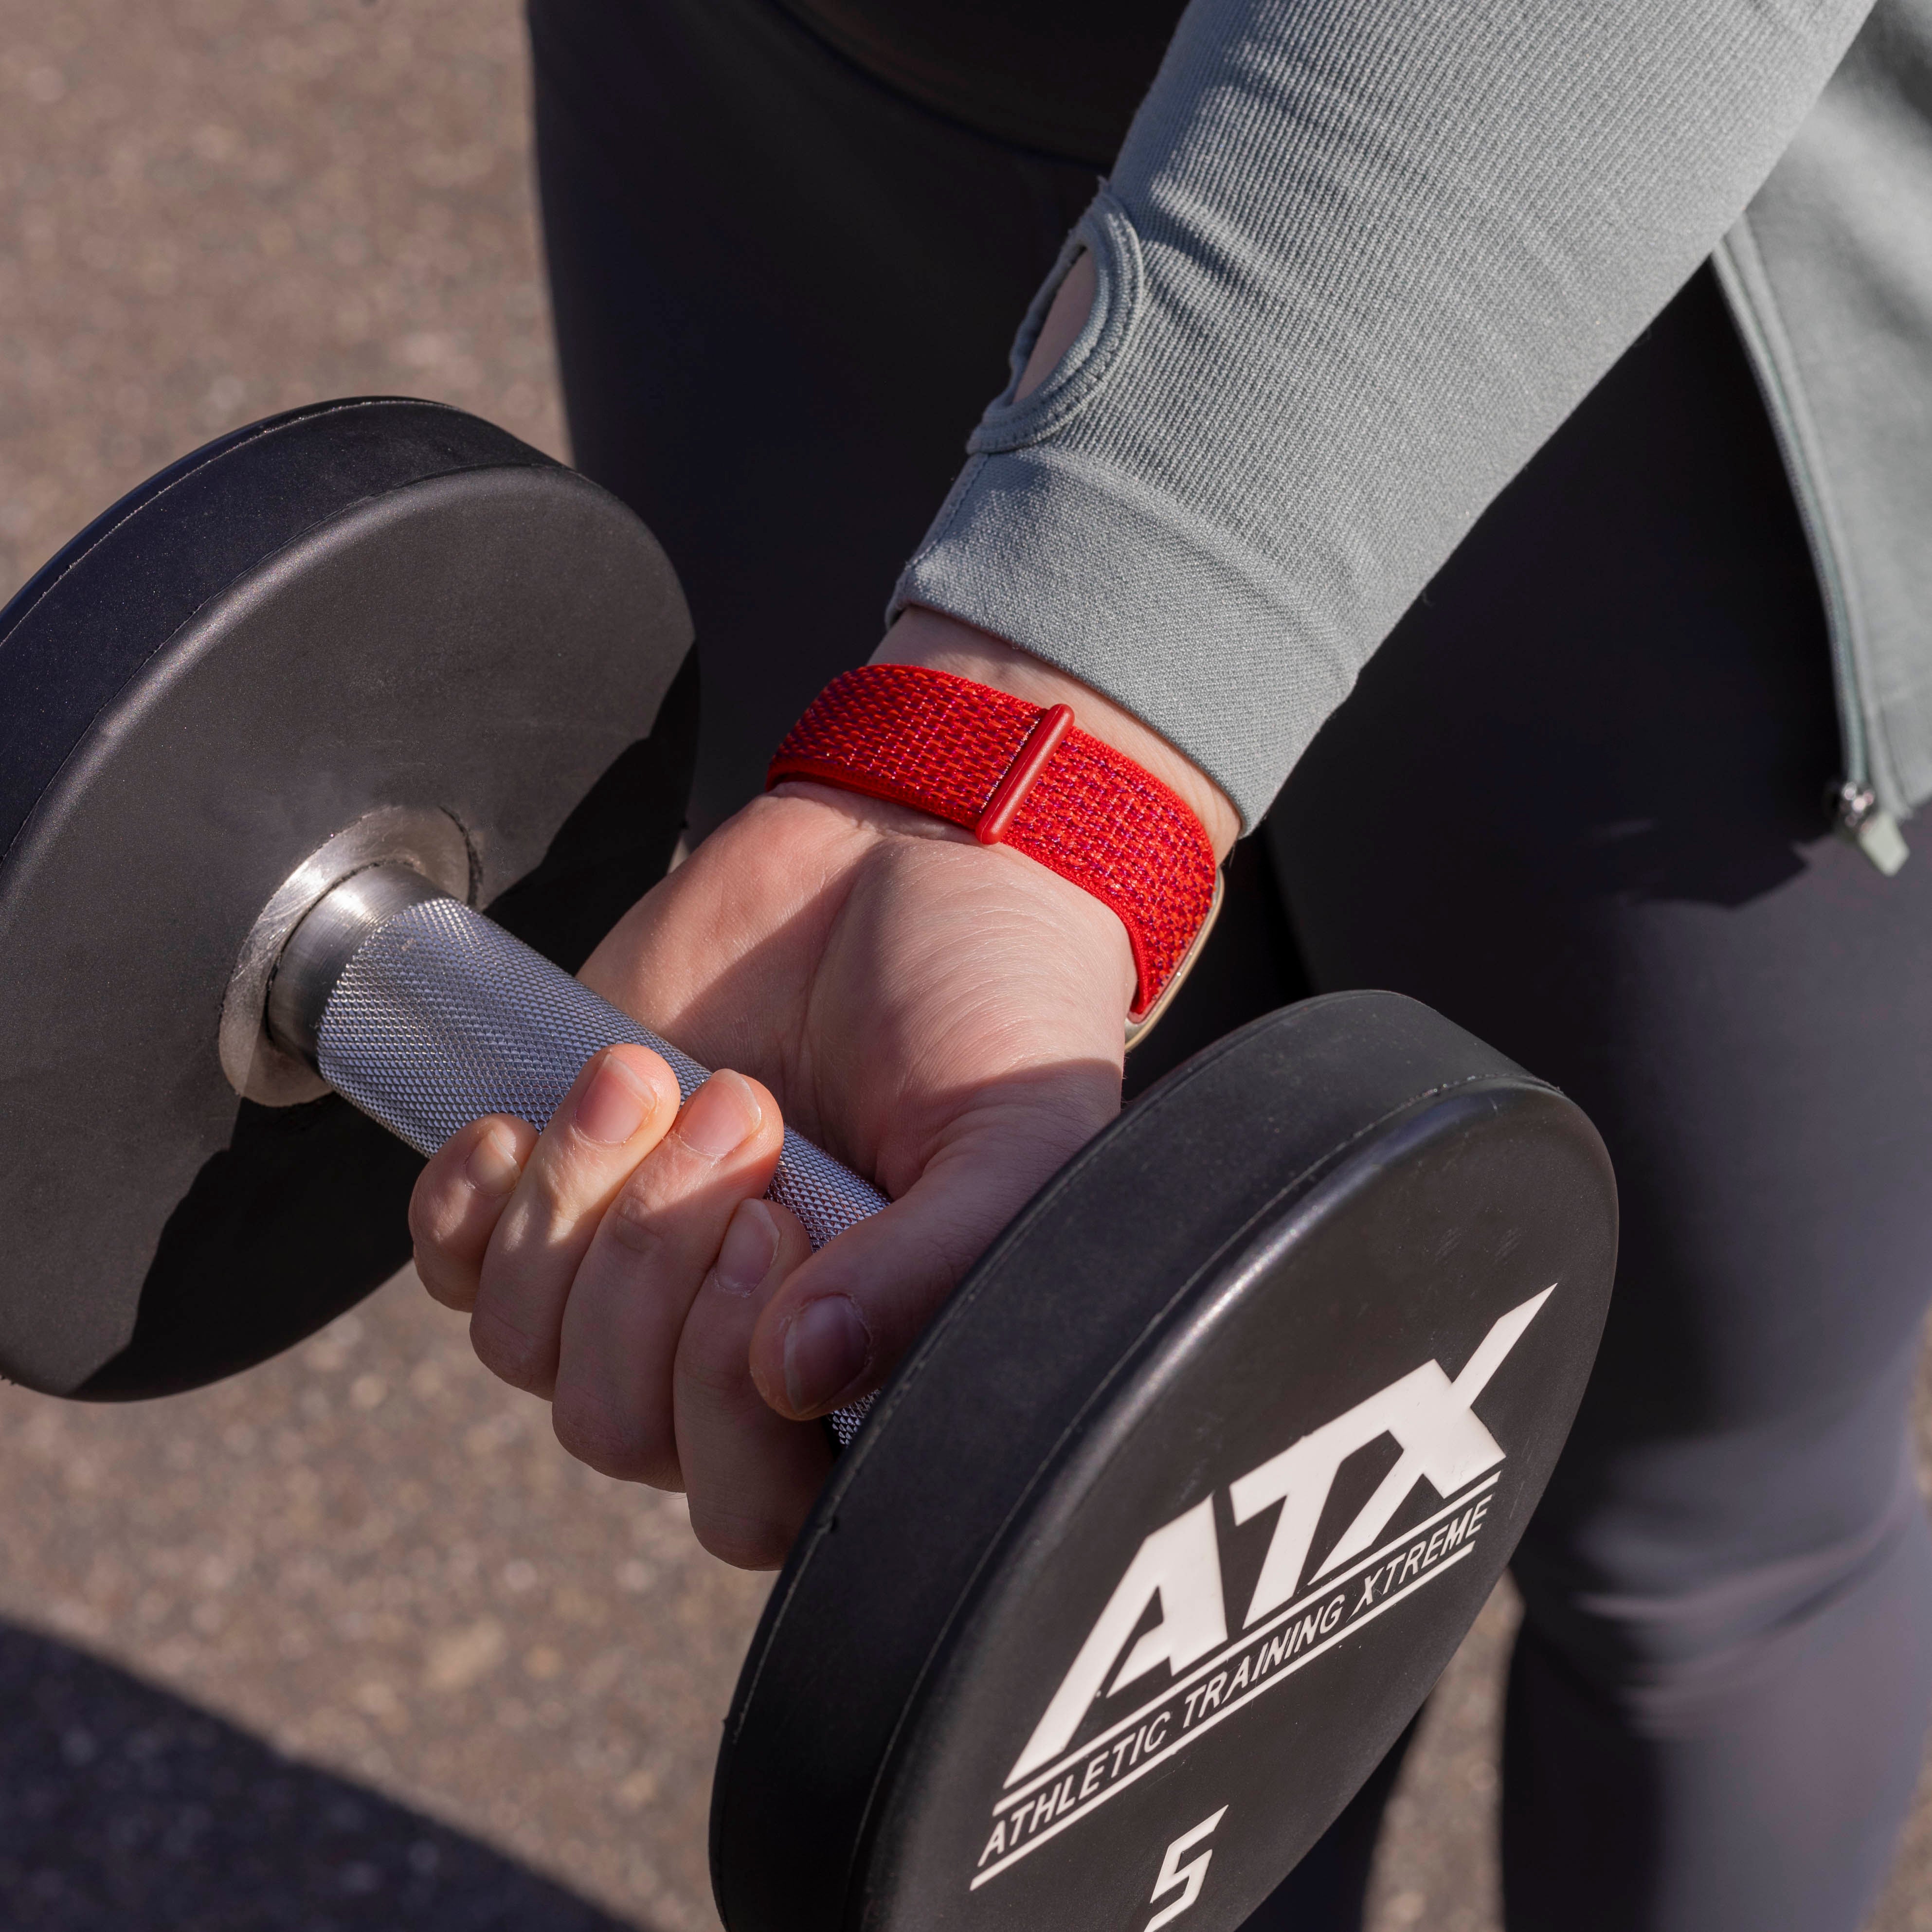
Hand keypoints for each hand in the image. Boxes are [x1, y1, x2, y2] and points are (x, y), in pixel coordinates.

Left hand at [409, 611, 1237, 1568]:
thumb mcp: (1019, 1138)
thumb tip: (800, 1373)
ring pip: (522, 1348)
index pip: (749, 1506)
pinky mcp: (560, 1183)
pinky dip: (474, 1201)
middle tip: (744, 1109)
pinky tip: (528, 1120)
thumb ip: (932, 1269)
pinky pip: (453, 1265)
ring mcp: (637, 1272)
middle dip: (657, 1260)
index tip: (775, 1229)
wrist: (906, 857)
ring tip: (657, 1076)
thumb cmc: (993, 1008)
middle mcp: (741, 1348)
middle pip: (614, 1425)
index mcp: (864, 1372)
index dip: (728, 1398)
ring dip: (579, 1202)